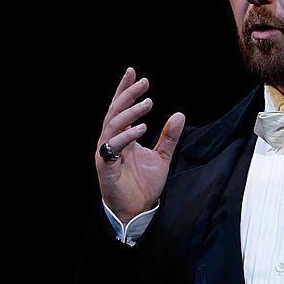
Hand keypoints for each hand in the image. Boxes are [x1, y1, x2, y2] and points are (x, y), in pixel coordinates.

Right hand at [96, 67, 184, 224]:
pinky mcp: (105, 165)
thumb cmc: (143, 185)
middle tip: (144, 83)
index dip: (125, 89)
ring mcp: (106, 152)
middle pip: (115, 111)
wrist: (136, 210)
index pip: (121, 108)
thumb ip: (168, 137)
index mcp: (122, 137)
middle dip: (128, 94)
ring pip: (113, 124)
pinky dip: (126, 135)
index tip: (134, 72)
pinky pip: (112, 146)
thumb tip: (178, 115)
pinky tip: (141, 128)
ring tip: (148, 103)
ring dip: (130, 112)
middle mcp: (111, 141)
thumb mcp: (162, 157)